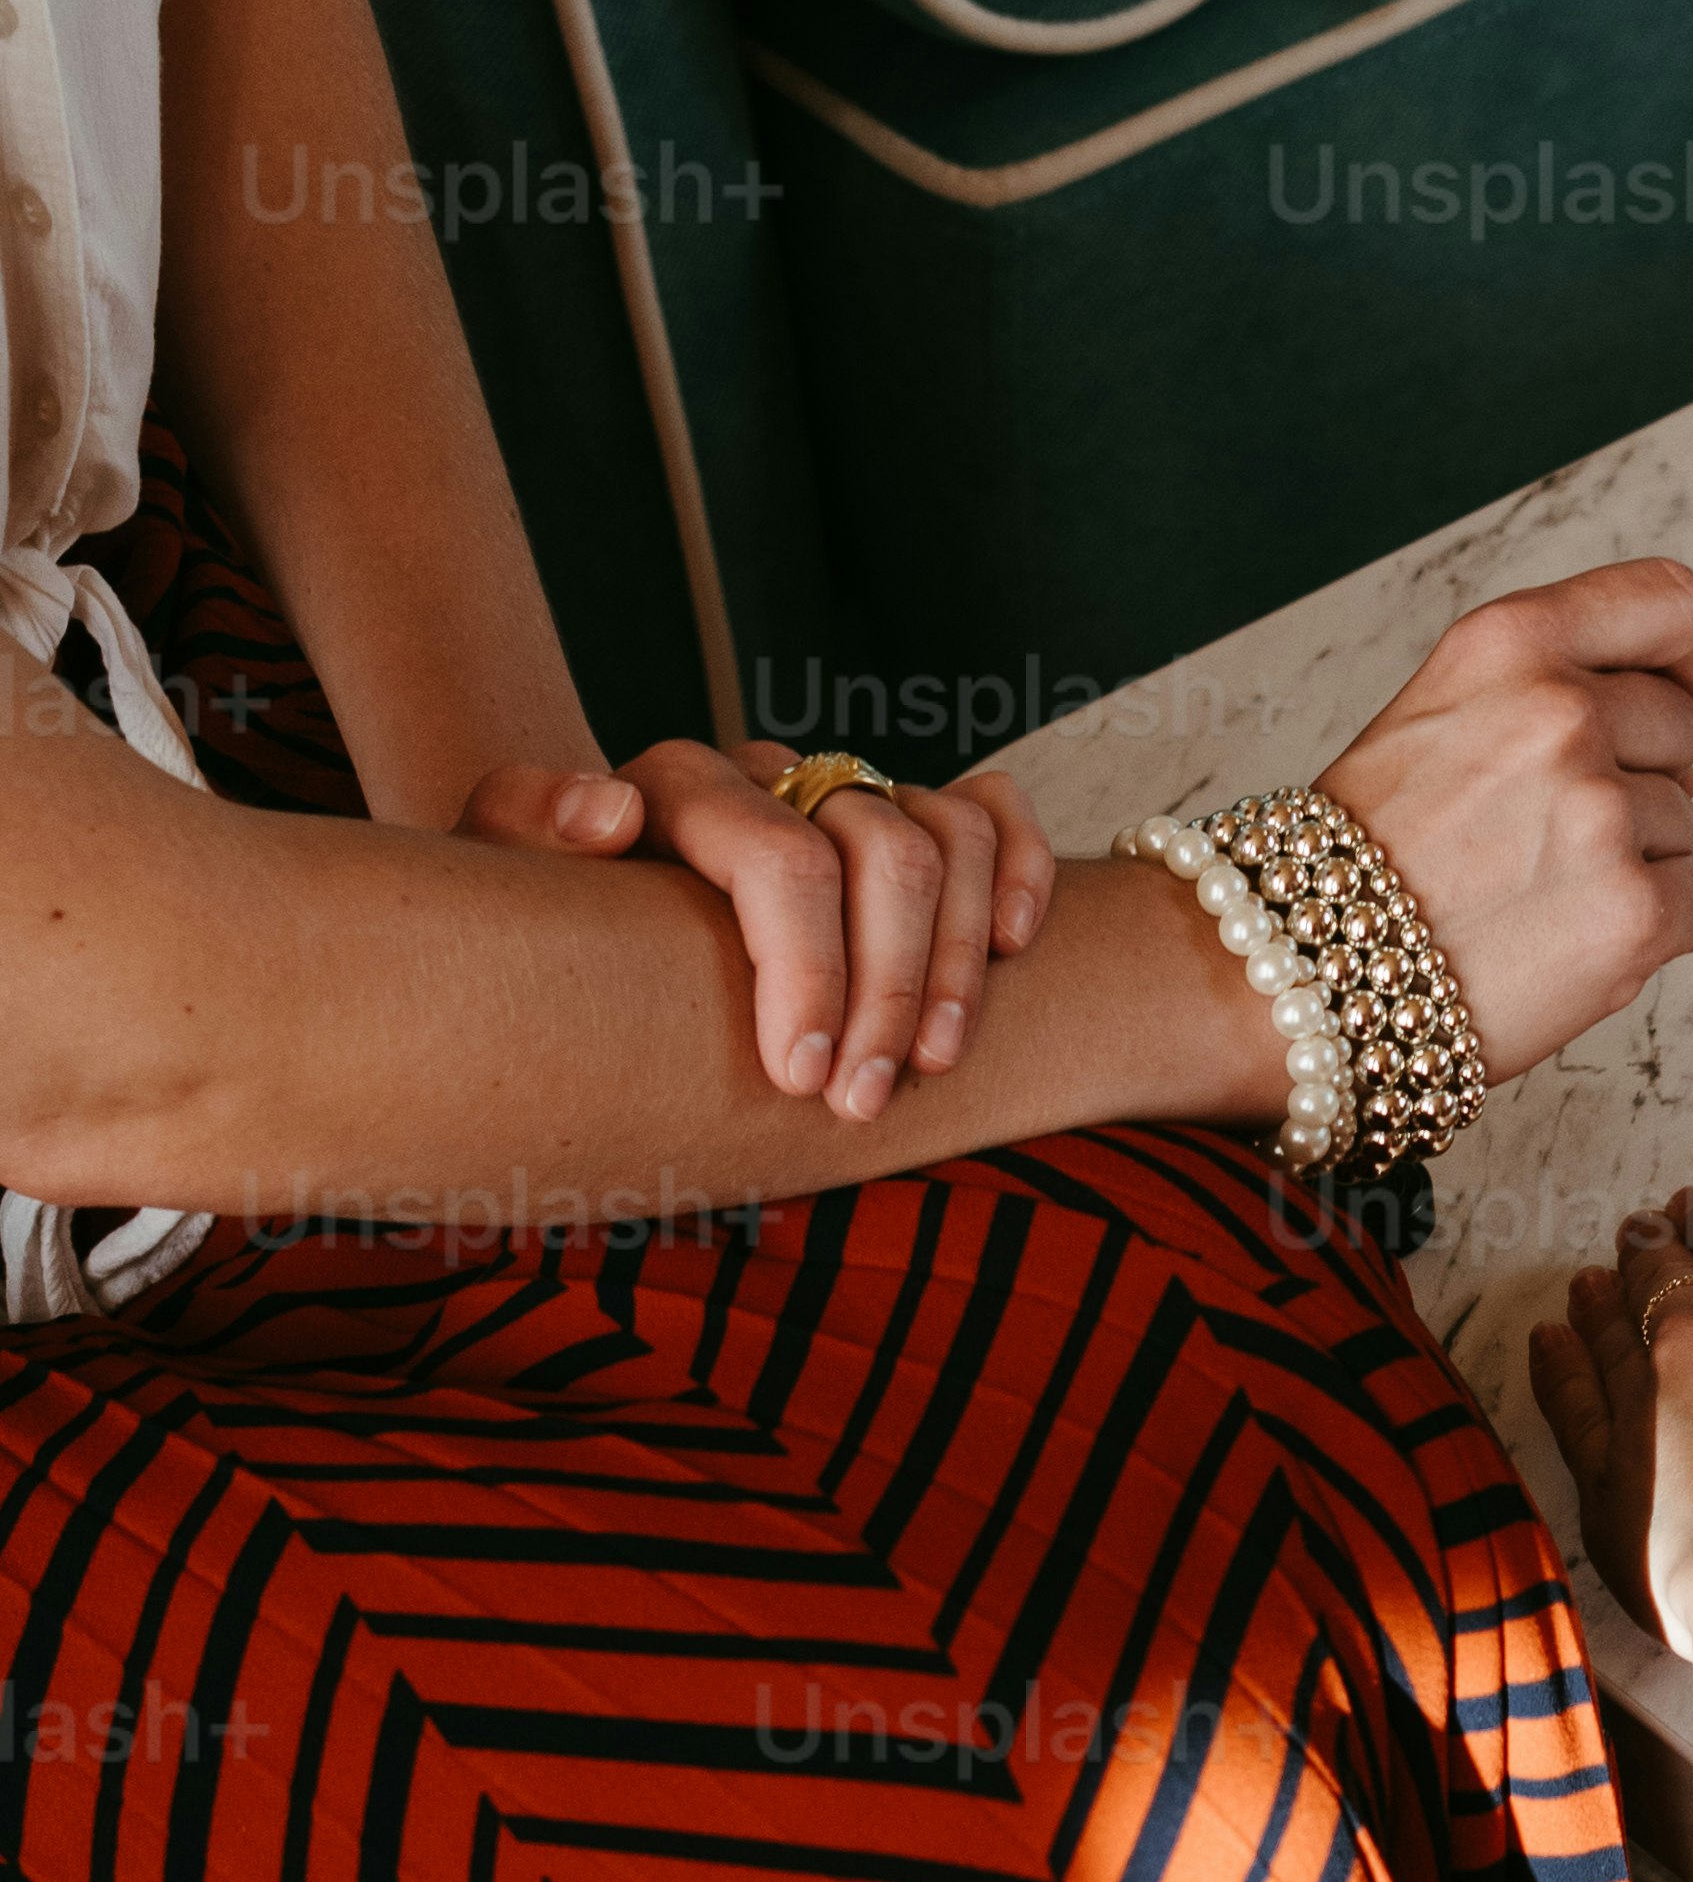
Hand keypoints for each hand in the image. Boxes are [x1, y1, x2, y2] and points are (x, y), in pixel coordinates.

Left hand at [457, 739, 1054, 1118]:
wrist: (555, 948)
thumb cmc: (527, 942)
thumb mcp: (488, 890)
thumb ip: (522, 829)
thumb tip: (613, 811)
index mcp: (670, 789)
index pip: (777, 852)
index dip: (807, 966)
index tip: (798, 1079)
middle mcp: (767, 779)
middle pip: (879, 851)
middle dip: (886, 987)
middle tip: (861, 1102)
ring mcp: (839, 794)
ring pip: (945, 832)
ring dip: (953, 960)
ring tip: (929, 1064)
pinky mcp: (897, 818)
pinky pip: (987, 810)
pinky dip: (1016, 870)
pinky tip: (1010, 948)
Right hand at [1323, 562, 1692, 1088]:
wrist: (1303, 971)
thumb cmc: (1372, 848)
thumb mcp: (1447, 703)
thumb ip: (1554, 676)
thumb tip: (1675, 699)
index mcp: (1510, 642)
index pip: (1675, 605)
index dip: (1683, 661)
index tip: (1664, 698)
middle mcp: (1560, 711)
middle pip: (1683, 728)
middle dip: (1634, 777)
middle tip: (1538, 829)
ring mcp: (1599, 813)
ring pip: (1686, 821)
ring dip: (1630, 858)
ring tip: (1530, 888)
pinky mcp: (1632, 911)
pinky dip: (1652, 926)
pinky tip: (1565, 935)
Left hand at [1531, 1188, 1692, 1653]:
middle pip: (1668, 1273)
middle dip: (1657, 1245)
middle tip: (1645, 1231)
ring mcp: (1646, 1402)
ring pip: (1611, 1325)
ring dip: (1603, 1294)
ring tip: (1593, 1279)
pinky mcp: (1608, 1474)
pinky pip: (1568, 1397)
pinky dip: (1557, 1362)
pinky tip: (1550, 1344)